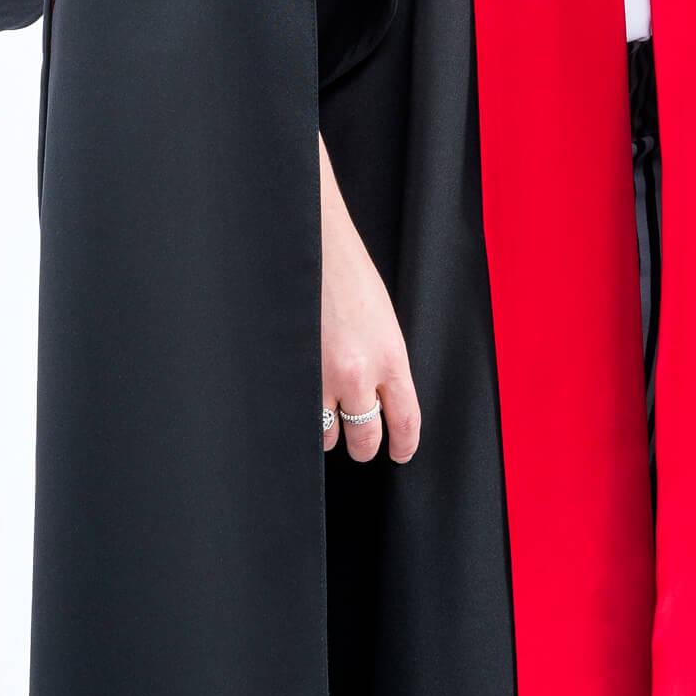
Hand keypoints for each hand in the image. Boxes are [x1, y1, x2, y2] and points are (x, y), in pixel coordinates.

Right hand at [319, 135, 421, 462]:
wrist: (312, 242)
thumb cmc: (348, 273)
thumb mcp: (382, 320)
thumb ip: (385, 363)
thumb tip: (380, 399)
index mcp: (390, 356)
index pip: (405, 421)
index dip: (403, 446)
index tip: (400, 453)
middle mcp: (358, 373)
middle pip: (365, 439)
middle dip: (363, 445)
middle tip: (360, 442)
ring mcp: (319, 375)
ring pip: (325, 434)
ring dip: (326, 429)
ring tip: (325, 413)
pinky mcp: (290, 371)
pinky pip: (297, 414)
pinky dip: (299, 413)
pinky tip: (301, 401)